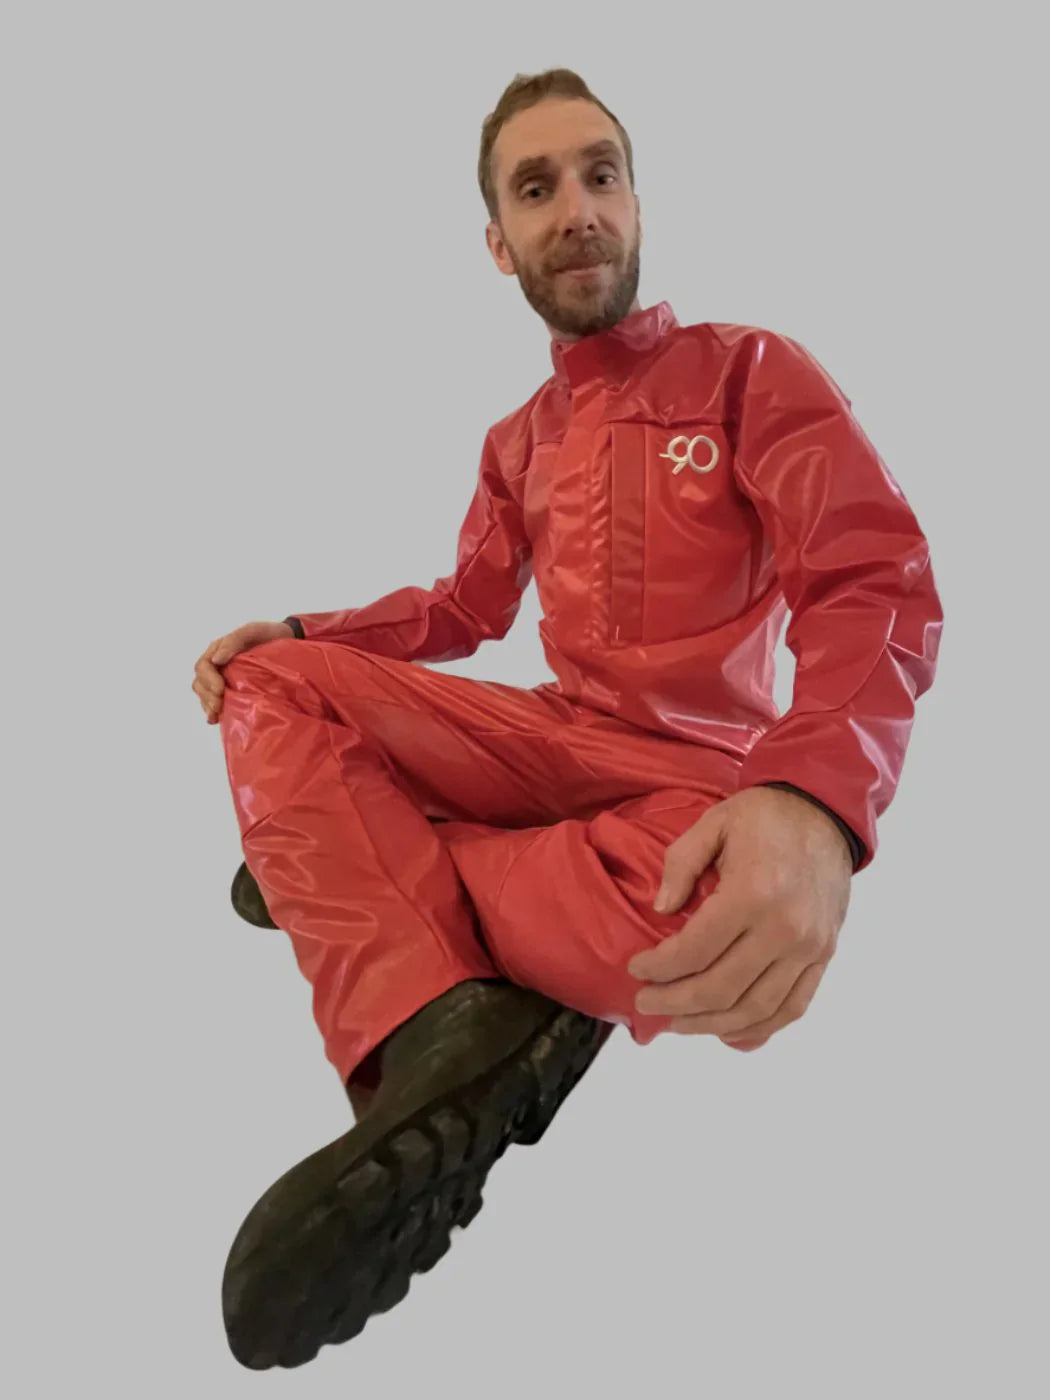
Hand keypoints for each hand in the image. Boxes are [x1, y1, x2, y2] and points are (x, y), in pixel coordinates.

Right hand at [192, 620, 293, 722]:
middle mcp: (217, 666)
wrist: (285, 640)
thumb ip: (233, 642)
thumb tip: (216, 659)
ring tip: (215, 716)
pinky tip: (216, 720)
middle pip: (201, 683)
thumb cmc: (267, 634)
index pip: (203, 667)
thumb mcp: (251, 631)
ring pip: (205, 694)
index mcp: (217, 651)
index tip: (220, 689)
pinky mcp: (233, 689)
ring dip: (208, 705)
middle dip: (207, 697)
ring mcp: (223, 678)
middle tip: (218, 707)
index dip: (208, 680)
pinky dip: (214, 711)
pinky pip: (217, 701)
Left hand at [627, 786, 851, 1051]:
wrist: (825, 812)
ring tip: (677, 1022)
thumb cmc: (764, 817)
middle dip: (674, 1002)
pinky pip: (792, 1007)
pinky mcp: (824, 956)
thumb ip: (680, 865)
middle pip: (721, 989)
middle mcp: (785, 929)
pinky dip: (759, 1028)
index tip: (635, 969)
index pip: (695, 951)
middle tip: (645, 1002)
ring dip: (710, 1024)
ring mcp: (809, 948)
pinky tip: (727, 1033)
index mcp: (752, 894)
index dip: (658, 968)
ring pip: (755, 1009)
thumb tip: (661, 911)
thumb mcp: (712, 823)